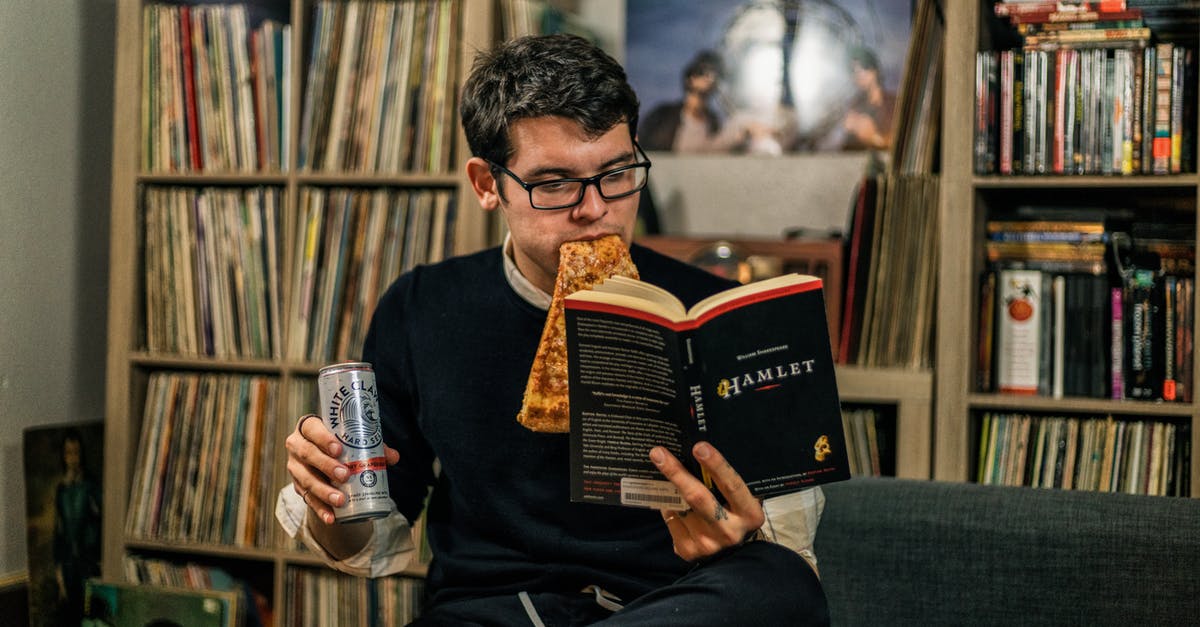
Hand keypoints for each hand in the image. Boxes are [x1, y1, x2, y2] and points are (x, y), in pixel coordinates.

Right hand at [285, 414, 399, 524]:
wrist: (322, 456)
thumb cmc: (340, 442)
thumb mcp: (353, 439)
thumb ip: (373, 445)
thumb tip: (394, 457)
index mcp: (308, 427)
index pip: (312, 429)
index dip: (323, 439)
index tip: (339, 450)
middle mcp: (297, 445)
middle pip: (307, 454)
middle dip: (326, 466)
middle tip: (345, 476)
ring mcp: (295, 467)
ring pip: (305, 479)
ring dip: (323, 491)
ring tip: (340, 500)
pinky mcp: (297, 486)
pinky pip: (307, 498)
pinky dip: (320, 509)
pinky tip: (331, 517)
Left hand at [650, 441, 764, 561]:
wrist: (730, 553)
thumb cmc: (735, 515)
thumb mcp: (741, 500)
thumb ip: (725, 483)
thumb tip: (696, 453)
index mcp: (750, 514)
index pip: (732, 485)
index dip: (716, 465)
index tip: (699, 447)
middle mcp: (730, 532)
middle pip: (698, 498)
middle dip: (676, 472)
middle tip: (658, 453)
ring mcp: (708, 544)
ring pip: (680, 507)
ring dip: (668, 488)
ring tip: (661, 471)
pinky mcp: (688, 551)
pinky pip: (670, 519)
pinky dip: (667, 505)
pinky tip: (669, 499)